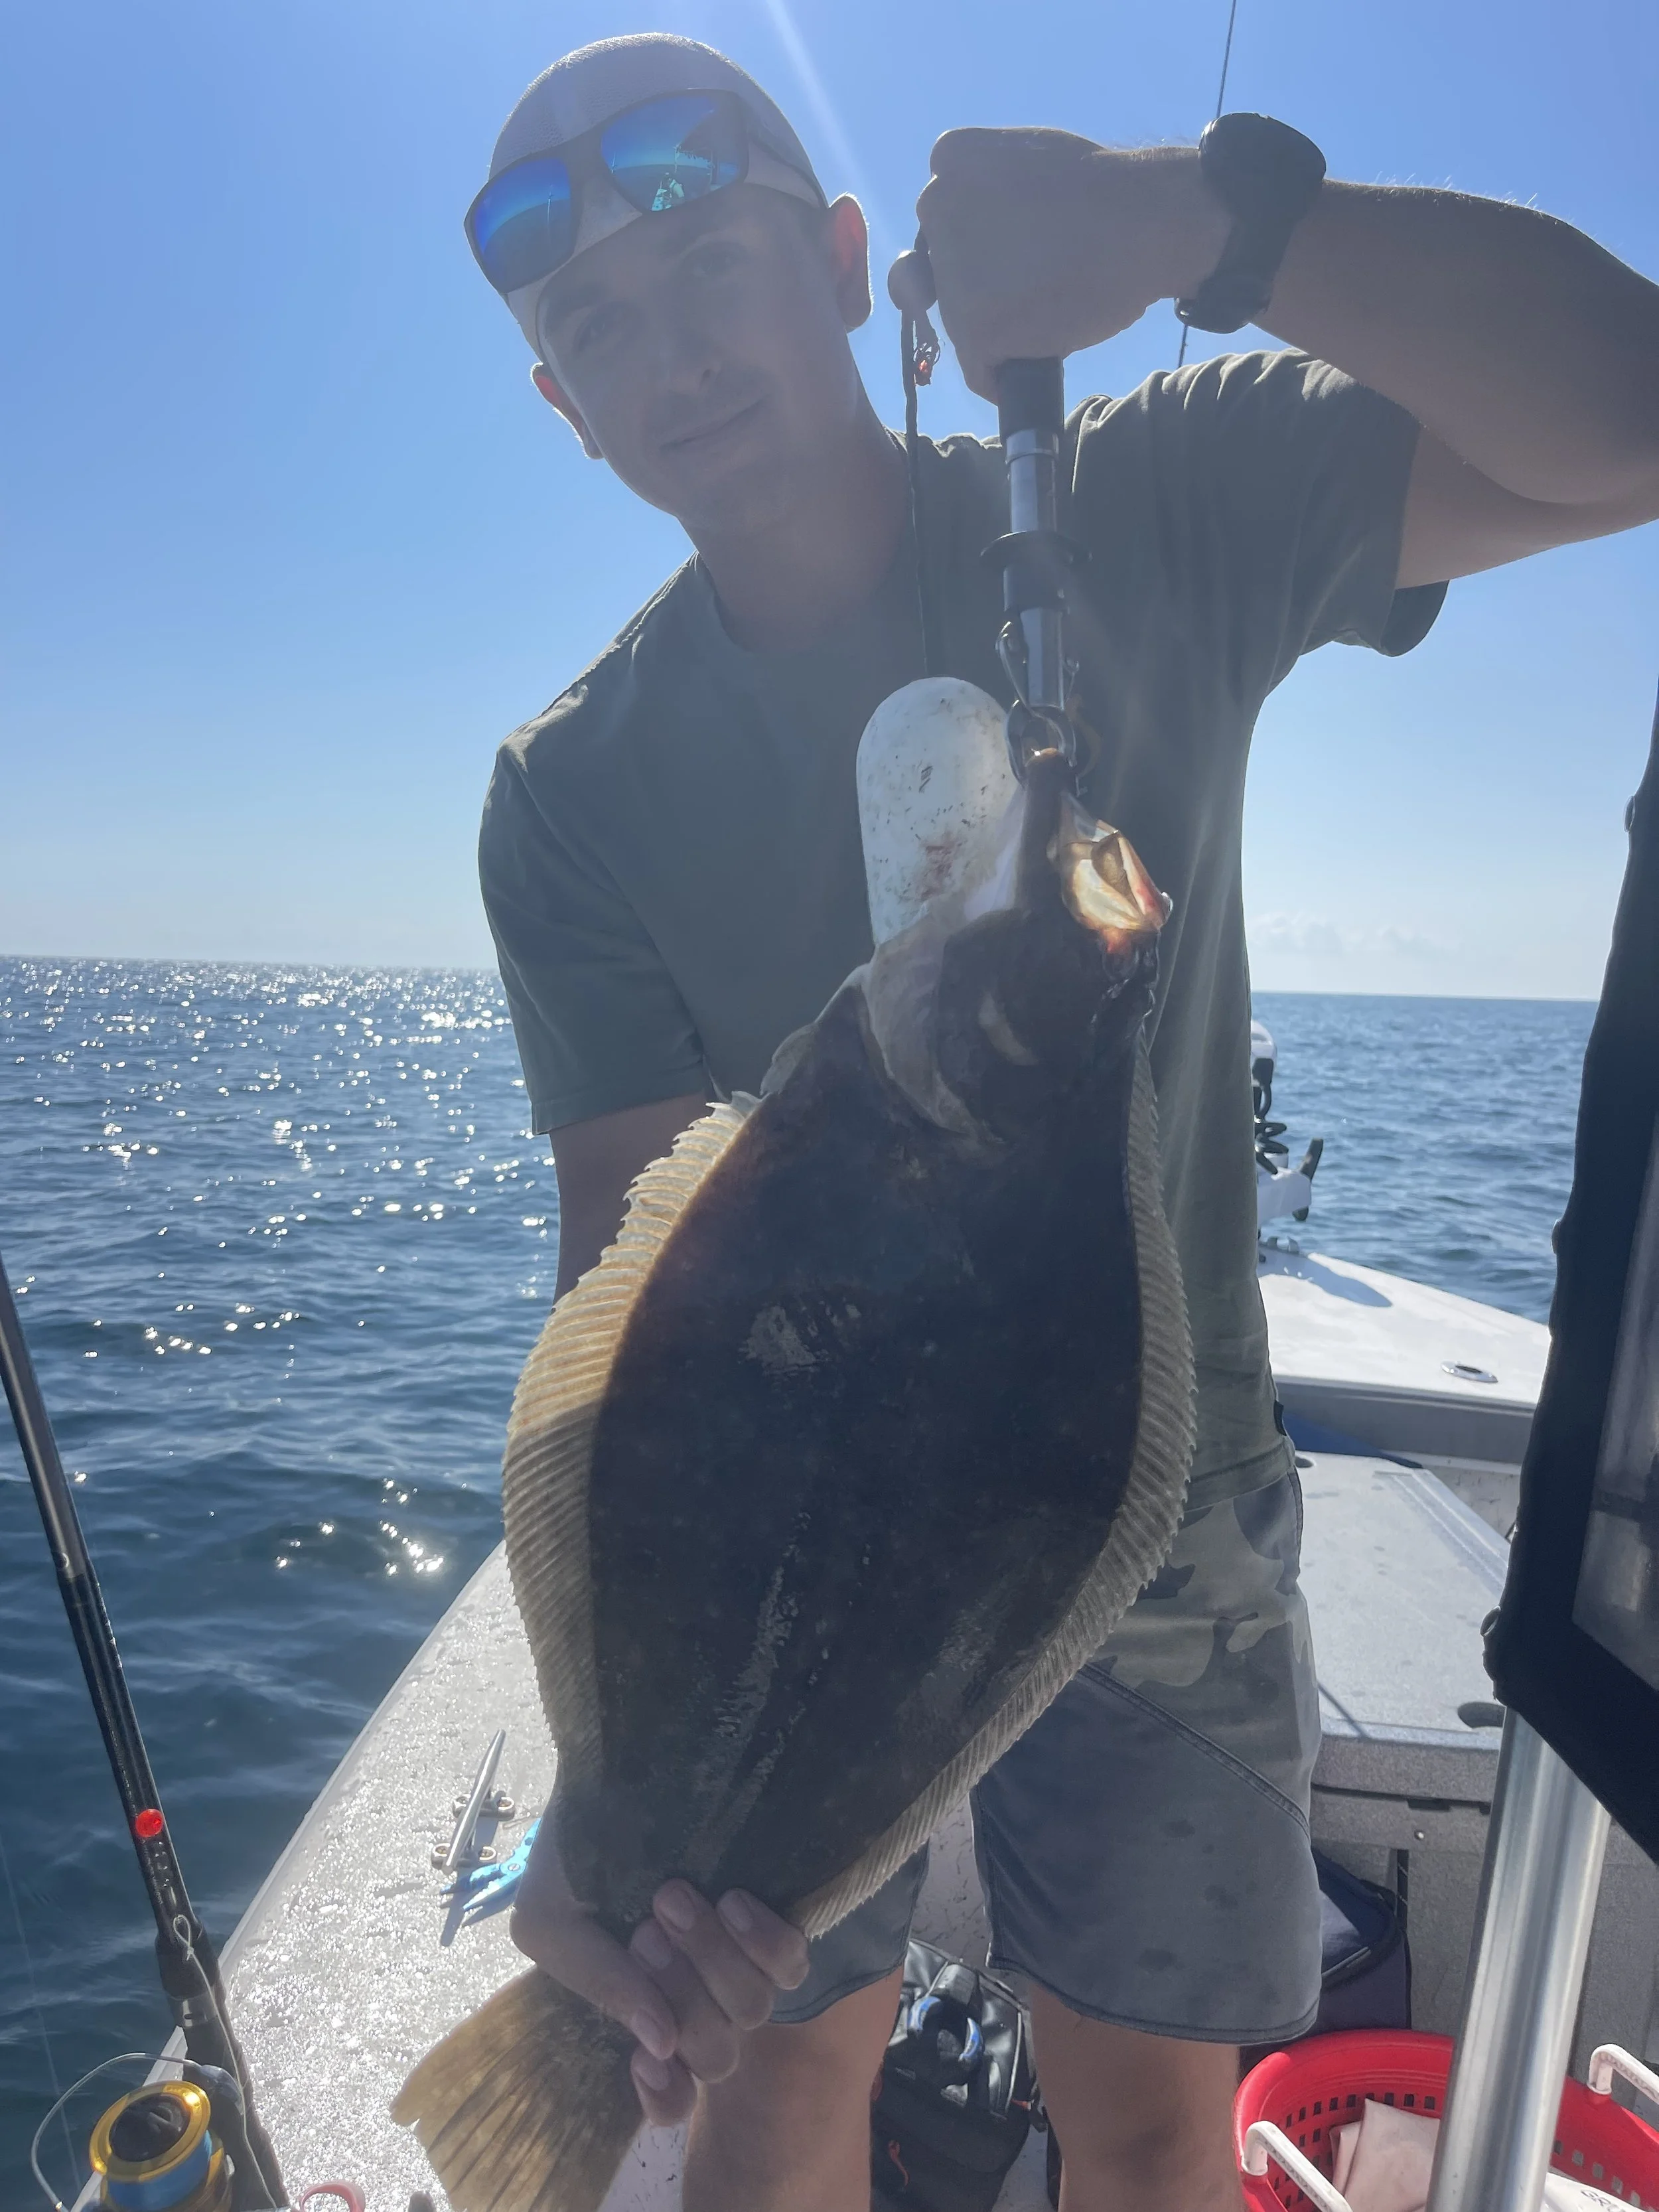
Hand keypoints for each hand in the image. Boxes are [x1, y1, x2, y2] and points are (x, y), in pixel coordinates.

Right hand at [509, 1817, 810, 2125]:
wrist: (619, 1769)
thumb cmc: (578, 1850)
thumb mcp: (551, 1917)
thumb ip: (593, 1979)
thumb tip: (658, 2041)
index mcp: (646, 2010)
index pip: (675, 2094)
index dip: (667, 2094)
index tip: (646, 2055)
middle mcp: (700, 1997)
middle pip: (715, 2050)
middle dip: (678, 1993)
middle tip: (645, 1930)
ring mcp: (742, 1962)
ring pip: (752, 2008)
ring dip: (710, 1957)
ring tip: (674, 1898)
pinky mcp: (777, 1921)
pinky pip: (793, 1963)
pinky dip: (764, 1942)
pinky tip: (733, 1902)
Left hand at [892, 129, 1226, 400]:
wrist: (1146, 222)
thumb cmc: (1105, 194)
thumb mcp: (1029, 161)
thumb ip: (986, 191)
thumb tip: (962, 243)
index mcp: (950, 160)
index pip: (944, 223)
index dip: (986, 246)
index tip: (1027, 245)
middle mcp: (936, 207)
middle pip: (943, 275)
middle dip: (982, 288)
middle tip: (1041, 280)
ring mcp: (952, 270)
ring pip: (958, 324)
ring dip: (997, 331)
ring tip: (1050, 308)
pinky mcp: (974, 325)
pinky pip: (979, 369)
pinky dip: (1003, 376)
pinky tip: (1037, 357)